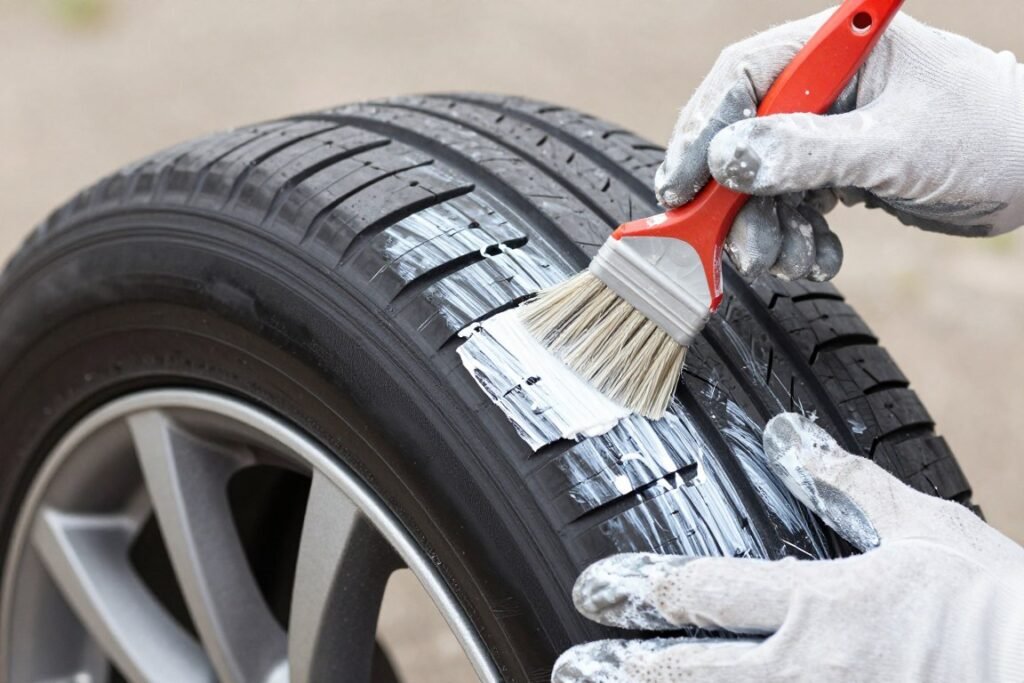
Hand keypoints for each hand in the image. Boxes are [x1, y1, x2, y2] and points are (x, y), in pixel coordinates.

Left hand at [553, 413, 1023, 682]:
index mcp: (820, 605)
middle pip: (687, 669)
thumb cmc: (996, 607)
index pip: (703, 592)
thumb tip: (788, 439)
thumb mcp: (922, 530)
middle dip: (622, 666)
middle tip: (573, 663)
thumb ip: (845, 483)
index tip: (595, 590)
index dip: (640, 589)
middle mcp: (806, 668)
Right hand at [655, 11, 1023, 281]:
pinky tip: (818, 256)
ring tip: (792, 261)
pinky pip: (792, 205)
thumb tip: (728, 161)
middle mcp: (822, 88)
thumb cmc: (988, 135)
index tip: (680, 189)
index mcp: (833, 53)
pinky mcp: (836, 168)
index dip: (702, 134)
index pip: (740, 80)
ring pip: (763, 183)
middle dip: (739, 203)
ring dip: (769, 230)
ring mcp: (827, 129)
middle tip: (745, 248)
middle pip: (742, 140)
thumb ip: (809, 152)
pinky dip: (798, 238)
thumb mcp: (893, 144)